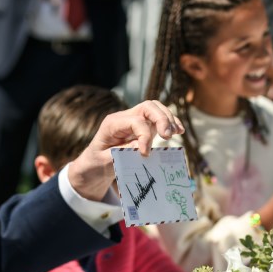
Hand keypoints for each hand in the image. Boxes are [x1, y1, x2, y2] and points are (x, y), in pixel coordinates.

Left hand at [67, 101, 183, 201]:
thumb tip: (140, 146)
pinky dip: (170, 122)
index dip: (144, 136)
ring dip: (168, 119)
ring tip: (176, 133)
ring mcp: (135, 120)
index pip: (135, 121)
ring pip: (156, 109)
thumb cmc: (96, 163)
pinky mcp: (143, 127)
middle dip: (161, 119)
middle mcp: (124, 118)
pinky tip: (179, 130)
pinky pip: (159, 118)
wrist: (93, 164)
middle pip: (148, 106)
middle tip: (168, 136)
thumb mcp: (104, 161)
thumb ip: (121, 153)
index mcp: (112, 124)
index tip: (145, 154)